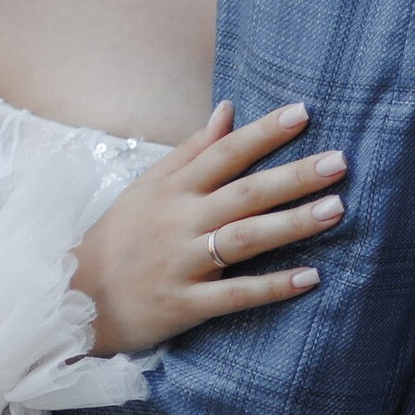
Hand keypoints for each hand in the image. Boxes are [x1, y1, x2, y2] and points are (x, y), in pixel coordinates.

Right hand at [73, 103, 346, 356]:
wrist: (73, 296)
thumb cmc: (119, 238)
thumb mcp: (148, 187)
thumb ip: (191, 151)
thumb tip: (228, 110)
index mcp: (173, 189)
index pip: (224, 153)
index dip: (263, 133)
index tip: (304, 112)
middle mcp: (179, 221)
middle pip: (244, 193)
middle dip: (293, 176)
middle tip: (341, 162)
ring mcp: (181, 263)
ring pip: (243, 239)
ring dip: (292, 224)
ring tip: (337, 209)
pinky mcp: (183, 305)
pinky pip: (234, 295)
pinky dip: (271, 287)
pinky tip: (310, 277)